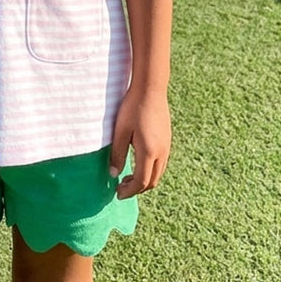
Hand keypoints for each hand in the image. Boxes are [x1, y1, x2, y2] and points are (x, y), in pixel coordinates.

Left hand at [109, 85, 170, 199]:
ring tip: (128, 177)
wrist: (151, 88)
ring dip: (144, 180)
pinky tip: (138, 163)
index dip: (129, 191)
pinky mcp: (167, 139)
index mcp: (149, 152)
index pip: (141, 182)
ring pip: (158, 173)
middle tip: (121, 187)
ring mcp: (167, 146)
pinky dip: (150, 170)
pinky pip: (161, 163)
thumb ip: (117, 154)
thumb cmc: (133, 107)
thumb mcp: (120, 131)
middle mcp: (162, 152)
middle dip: (137, 188)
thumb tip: (113, 174)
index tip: (117, 193)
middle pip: (152, 181)